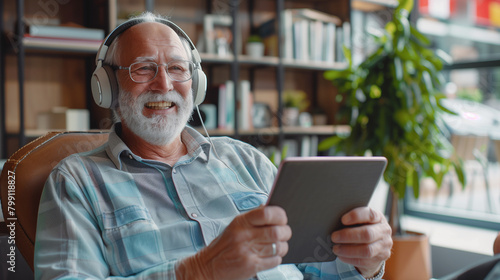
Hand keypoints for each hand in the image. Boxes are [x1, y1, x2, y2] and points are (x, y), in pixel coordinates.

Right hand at [176, 206, 291, 279]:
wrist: (207, 267)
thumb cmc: (223, 246)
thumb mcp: (235, 226)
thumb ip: (253, 218)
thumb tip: (271, 208)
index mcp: (240, 222)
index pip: (266, 213)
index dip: (280, 215)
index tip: (282, 218)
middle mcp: (244, 236)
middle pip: (277, 231)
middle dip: (285, 232)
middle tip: (284, 233)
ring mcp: (248, 252)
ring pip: (279, 247)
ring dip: (282, 246)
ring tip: (277, 246)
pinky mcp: (251, 266)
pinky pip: (275, 260)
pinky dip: (276, 258)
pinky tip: (269, 256)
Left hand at [331, 207, 391, 277]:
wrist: (376, 245)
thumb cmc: (363, 228)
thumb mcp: (362, 220)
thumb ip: (352, 220)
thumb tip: (332, 221)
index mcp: (378, 217)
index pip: (370, 215)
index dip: (356, 216)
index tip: (343, 219)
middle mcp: (384, 231)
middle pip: (367, 234)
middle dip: (348, 235)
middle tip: (334, 237)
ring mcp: (383, 246)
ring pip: (366, 250)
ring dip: (348, 250)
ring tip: (335, 248)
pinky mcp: (379, 259)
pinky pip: (363, 261)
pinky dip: (349, 258)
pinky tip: (340, 255)